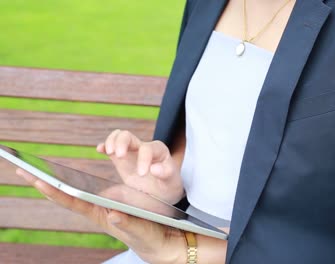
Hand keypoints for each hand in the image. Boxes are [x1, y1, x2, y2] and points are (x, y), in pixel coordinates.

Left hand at [16, 168, 186, 263]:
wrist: (162, 241)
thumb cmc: (152, 237)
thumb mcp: (142, 231)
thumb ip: (130, 224)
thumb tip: (113, 215)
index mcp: (102, 216)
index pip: (74, 202)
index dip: (55, 192)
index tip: (36, 180)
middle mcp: (98, 210)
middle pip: (67, 195)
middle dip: (45, 183)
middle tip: (22, 171)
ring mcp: (103, 206)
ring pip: (74, 192)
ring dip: (55, 182)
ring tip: (35, 172)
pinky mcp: (112, 202)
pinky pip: (86, 190)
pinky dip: (71, 183)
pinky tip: (64, 179)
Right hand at [97, 129, 183, 204]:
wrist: (162, 191)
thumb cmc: (168, 184)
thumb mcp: (171, 181)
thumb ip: (166, 173)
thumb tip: (154, 168)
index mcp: (158, 150)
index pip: (147, 149)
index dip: (143, 159)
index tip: (142, 174)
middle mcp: (143, 147)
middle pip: (128, 136)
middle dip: (121, 143)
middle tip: (120, 156)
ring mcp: (131, 152)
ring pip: (118, 137)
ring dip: (111, 142)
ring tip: (110, 152)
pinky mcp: (121, 159)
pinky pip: (111, 148)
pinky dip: (104, 146)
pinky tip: (100, 149)